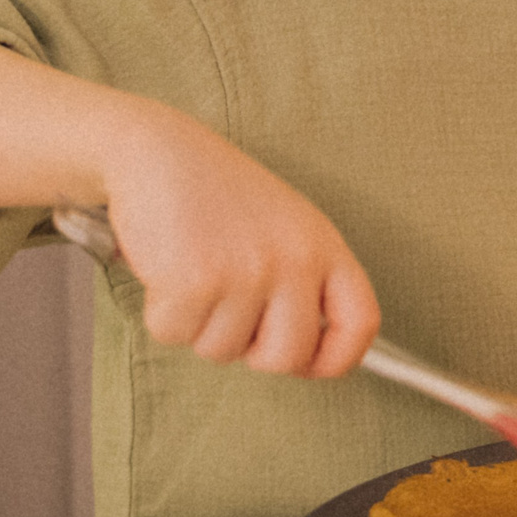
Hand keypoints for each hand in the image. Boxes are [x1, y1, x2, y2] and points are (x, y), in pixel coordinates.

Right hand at [96, 106, 381, 378]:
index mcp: (323, 246)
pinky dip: (161, 313)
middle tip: (226, 311)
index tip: (311, 366)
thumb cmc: (215, 192)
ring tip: (192, 269)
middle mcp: (293, 261)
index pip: (360, 324)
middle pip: (287, 357)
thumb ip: (303, 281)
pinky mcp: (196, 282)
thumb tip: (307, 356)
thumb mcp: (283, 226)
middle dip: (250, 351)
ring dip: (197, 324)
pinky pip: (175, 335)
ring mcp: (247, 272)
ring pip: (222, 351)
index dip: (337, 358)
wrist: (156, 150)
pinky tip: (165, 268)